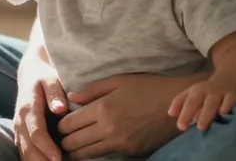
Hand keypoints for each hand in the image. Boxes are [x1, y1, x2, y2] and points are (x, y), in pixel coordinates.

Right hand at [14, 56, 67, 160]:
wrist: (30, 73)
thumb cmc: (44, 76)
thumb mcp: (51, 78)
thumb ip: (55, 93)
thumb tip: (60, 109)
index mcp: (28, 108)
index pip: (36, 132)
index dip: (47, 147)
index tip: (59, 158)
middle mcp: (20, 121)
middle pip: (28, 148)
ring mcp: (18, 129)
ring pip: (24, 152)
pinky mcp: (20, 134)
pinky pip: (24, 152)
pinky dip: (33, 160)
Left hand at [57, 73, 193, 159]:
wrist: (177, 105)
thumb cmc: (147, 88)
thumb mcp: (119, 81)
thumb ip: (92, 90)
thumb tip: (70, 98)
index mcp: (104, 108)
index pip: (68, 124)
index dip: (59, 125)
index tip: (59, 123)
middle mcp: (109, 128)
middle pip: (73, 143)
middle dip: (63, 141)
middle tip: (61, 137)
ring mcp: (120, 142)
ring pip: (86, 154)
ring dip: (76, 150)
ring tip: (72, 145)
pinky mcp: (130, 151)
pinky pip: (104, 155)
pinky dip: (94, 152)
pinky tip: (92, 146)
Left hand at [168, 79, 235, 131]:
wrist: (230, 79)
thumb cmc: (208, 92)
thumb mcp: (194, 94)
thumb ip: (181, 103)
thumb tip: (170, 113)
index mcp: (195, 91)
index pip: (183, 100)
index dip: (179, 111)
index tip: (178, 126)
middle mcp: (205, 91)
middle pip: (195, 100)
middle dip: (188, 113)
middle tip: (183, 127)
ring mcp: (218, 92)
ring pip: (211, 101)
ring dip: (206, 113)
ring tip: (201, 126)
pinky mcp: (232, 95)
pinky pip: (230, 99)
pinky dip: (227, 105)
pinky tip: (224, 112)